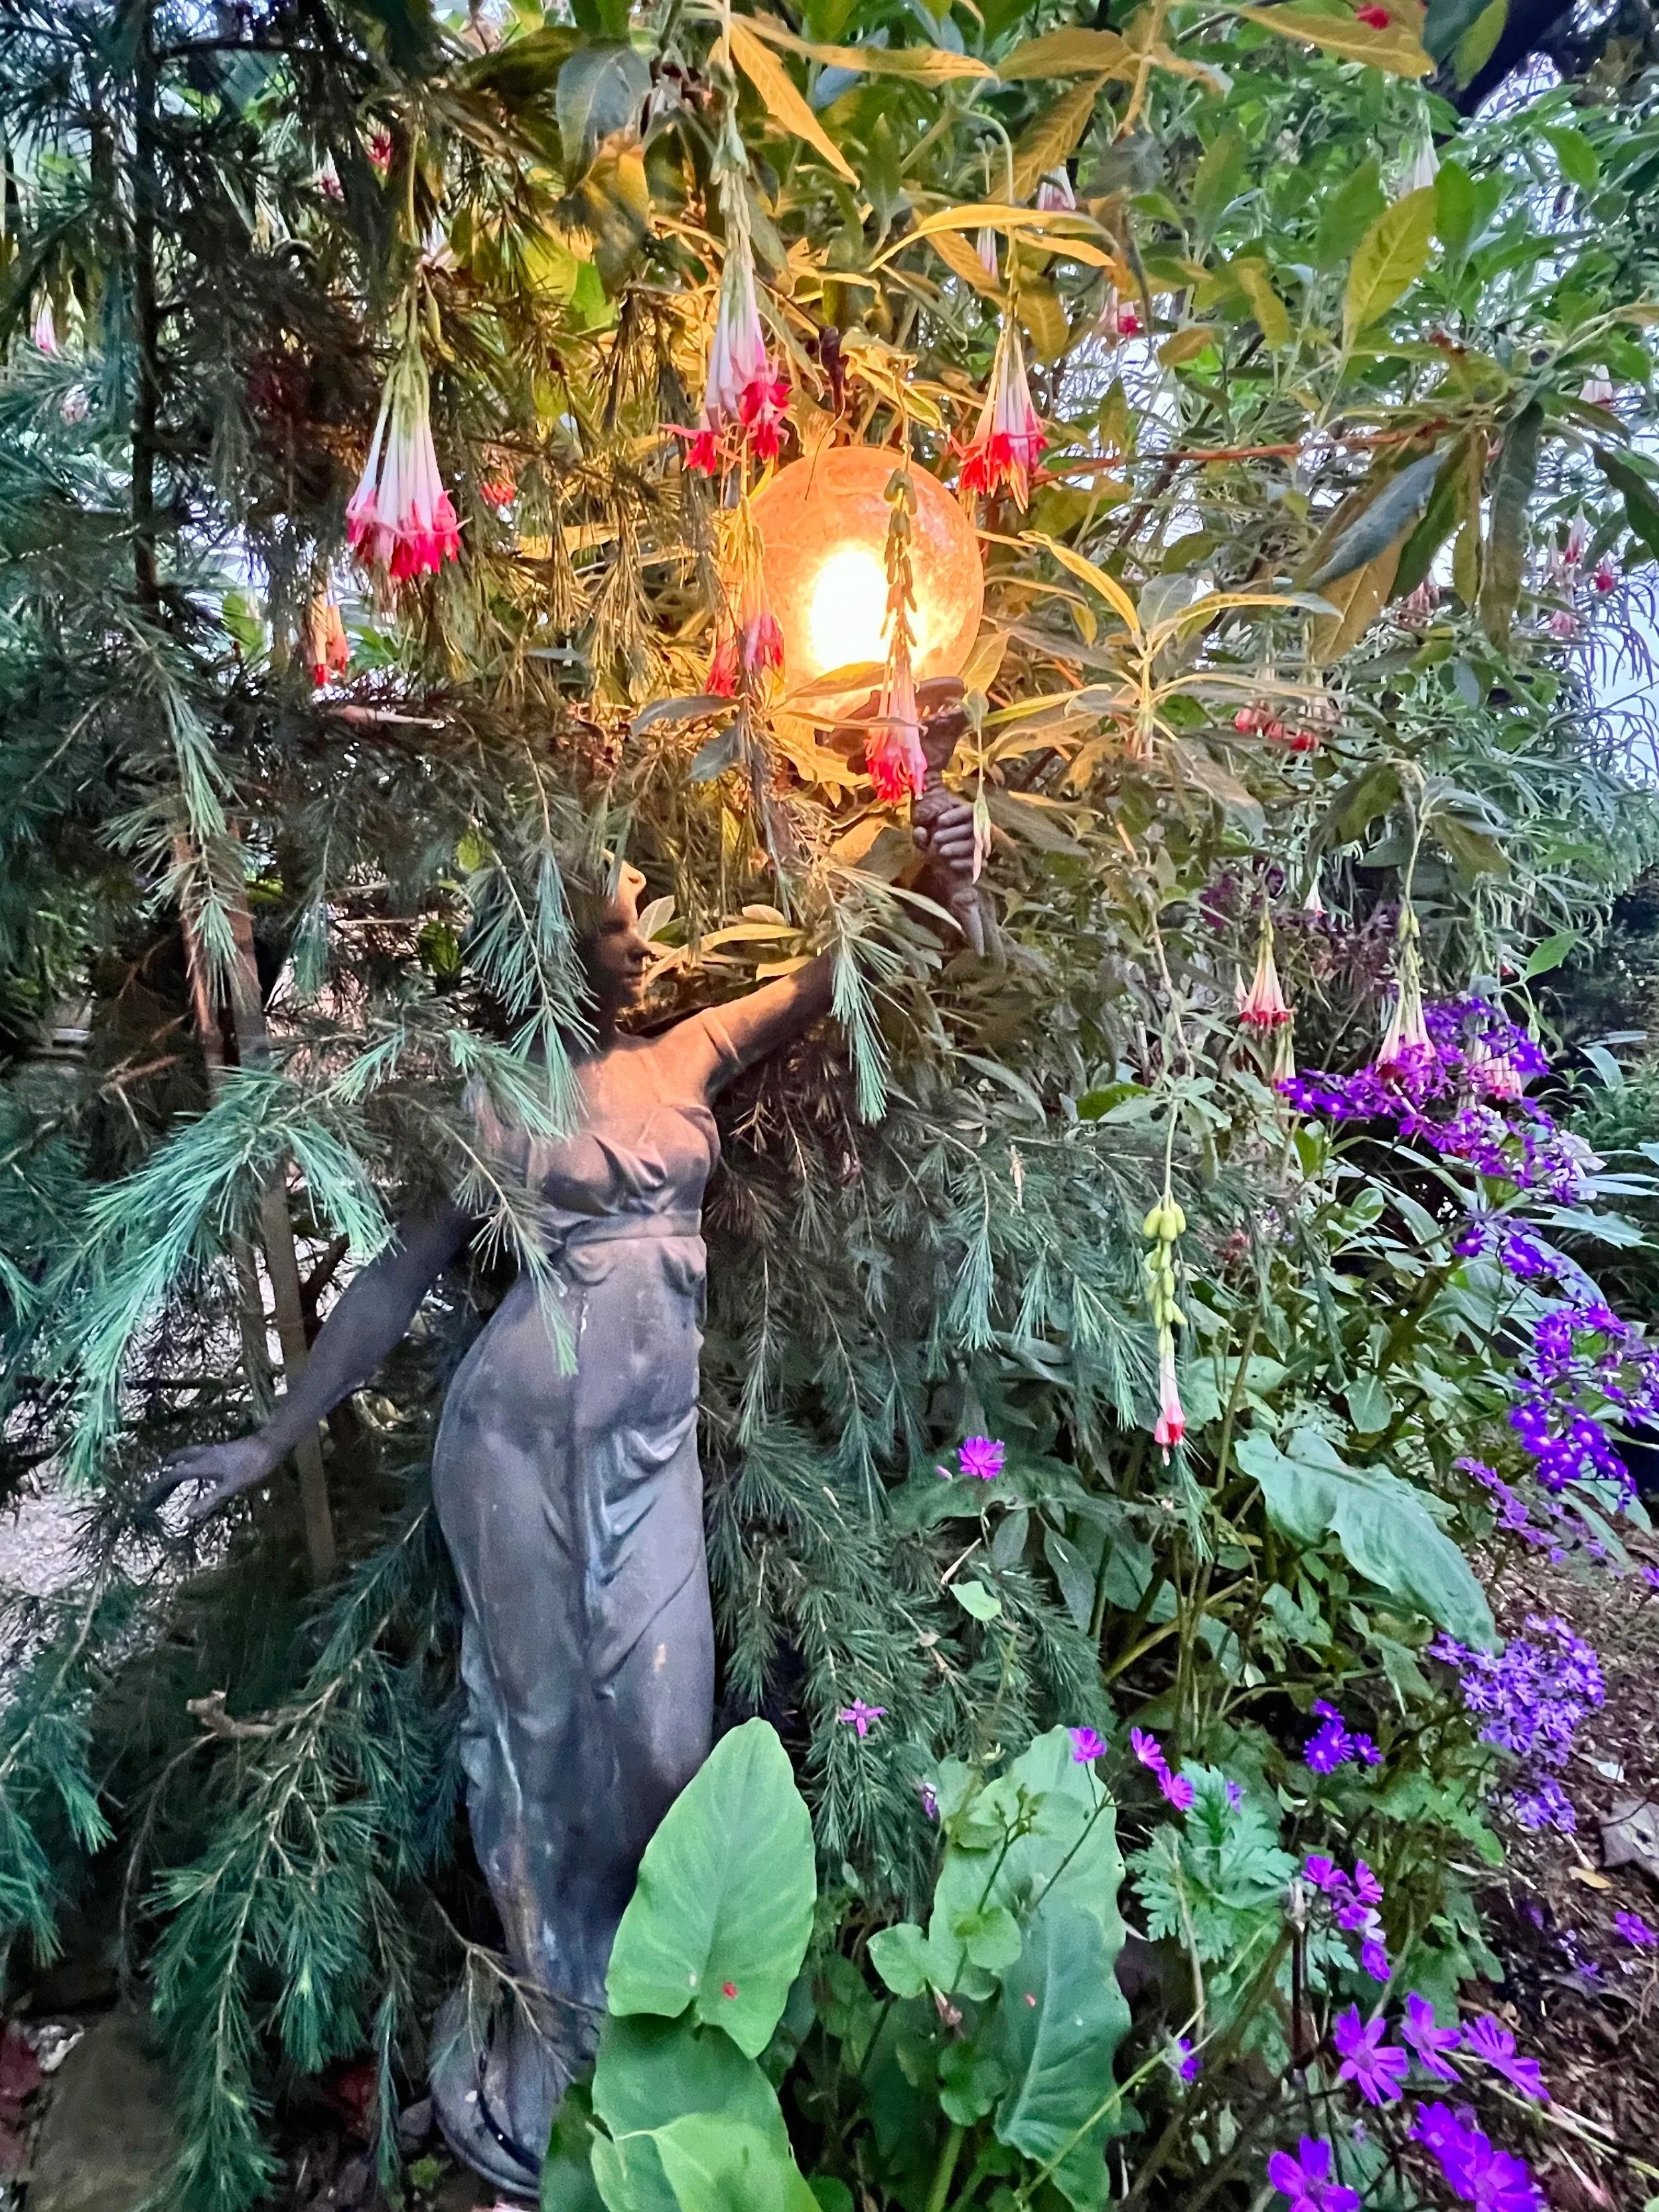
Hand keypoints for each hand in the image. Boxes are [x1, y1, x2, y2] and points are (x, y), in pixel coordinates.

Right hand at [144, 1436, 277, 1523]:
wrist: (270, 1444)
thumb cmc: (251, 1466)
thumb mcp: (230, 1487)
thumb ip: (209, 1501)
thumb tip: (187, 1515)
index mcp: (203, 1464)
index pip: (174, 1474)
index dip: (160, 1484)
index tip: (148, 1493)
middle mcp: (206, 1454)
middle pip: (181, 1457)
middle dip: (169, 1463)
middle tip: (160, 1469)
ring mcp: (216, 1450)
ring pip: (192, 1452)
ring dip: (182, 1459)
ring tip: (177, 1465)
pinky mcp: (226, 1449)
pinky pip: (203, 1453)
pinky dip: (195, 1458)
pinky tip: (205, 1464)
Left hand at [912, 793, 977, 877]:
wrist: (937, 870)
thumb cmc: (931, 843)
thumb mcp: (922, 833)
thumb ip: (920, 826)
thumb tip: (920, 829)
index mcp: (965, 816)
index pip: (969, 810)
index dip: (955, 814)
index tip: (940, 821)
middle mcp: (976, 829)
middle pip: (972, 827)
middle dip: (953, 832)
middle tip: (937, 838)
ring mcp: (979, 847)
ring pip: (975, 844)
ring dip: (958, 847)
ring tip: (941, 851)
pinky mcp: (978, 865)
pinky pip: (976, 862)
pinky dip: (964, 863)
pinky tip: (951, 863)